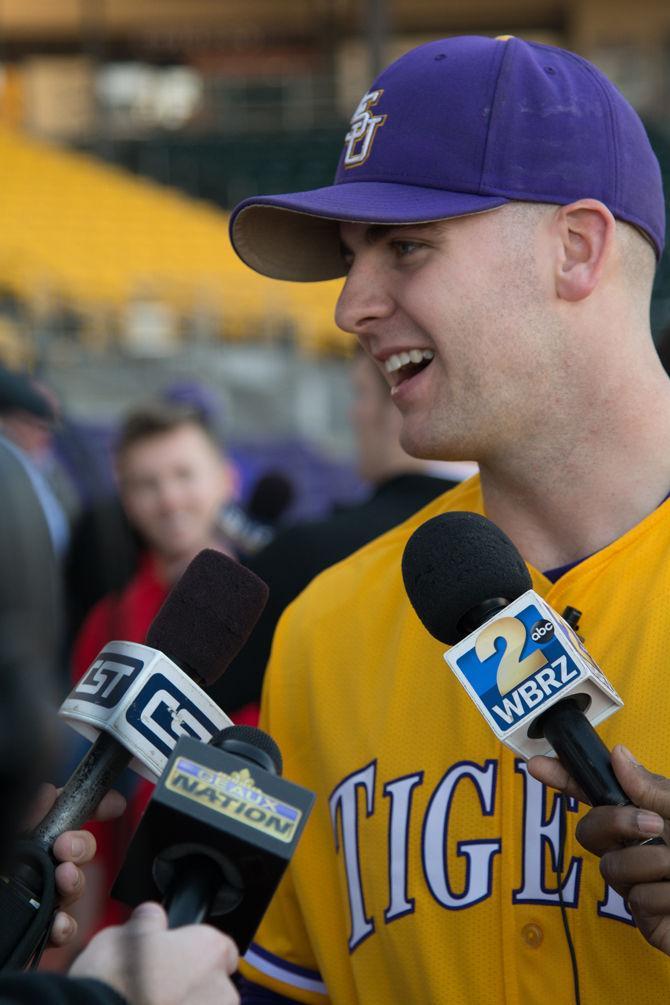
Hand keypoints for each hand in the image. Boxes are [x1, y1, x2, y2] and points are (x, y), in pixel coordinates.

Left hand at [25, 782, 125, 947]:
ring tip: (64, 881)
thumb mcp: (4, 834)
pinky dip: (65, 926)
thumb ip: (21, 812)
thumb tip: (46, 792)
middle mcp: (35, 863)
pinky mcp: (36, 930)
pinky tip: (57, 923)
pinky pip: (63, 926)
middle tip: (67, 849)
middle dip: (82, 846)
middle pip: (78, 849)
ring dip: (75, 883)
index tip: (112, 805)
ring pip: (74, 886)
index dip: (94, 806)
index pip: (66, 812)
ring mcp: (38, 897)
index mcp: (26, 835)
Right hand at [70, 901, 239, 1004]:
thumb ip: (151, 923)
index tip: (179, 957)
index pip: (223, 948)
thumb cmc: (113, 980)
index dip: (197, 952)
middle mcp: (221, 991)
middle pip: (214, 986)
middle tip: (155, 988)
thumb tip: (153, 918)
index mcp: (211, 950)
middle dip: (189, 987)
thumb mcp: (126, 932)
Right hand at [528, 744, 669, 953]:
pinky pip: (639, 902)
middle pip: (590, 831)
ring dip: (654, 866)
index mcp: (643, 816)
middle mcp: (634, 848)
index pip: (594, 794)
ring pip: (614, 869)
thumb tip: (617, 755)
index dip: (563, 778)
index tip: (535, 763)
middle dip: (616, 824)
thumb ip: (654, 790)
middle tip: (656, 826)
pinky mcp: (646, 921)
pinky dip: (669, 898)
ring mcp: (637, 885)